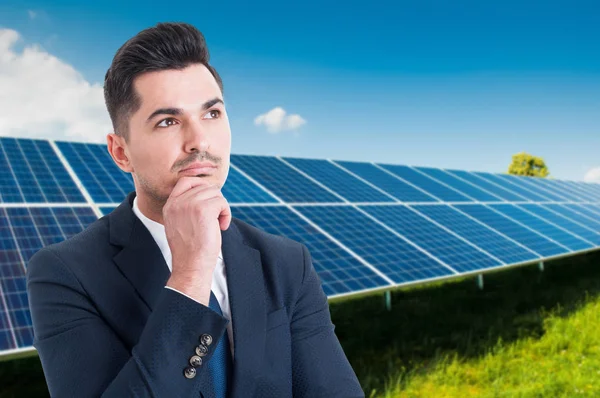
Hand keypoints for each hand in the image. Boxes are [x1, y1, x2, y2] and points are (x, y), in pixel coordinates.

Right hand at [163, 176, 231, 303]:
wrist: (191, 266)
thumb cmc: (190, 250)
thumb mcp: (181, 224)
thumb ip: (187, 207)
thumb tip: (207, 192)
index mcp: (170, 205)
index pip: (186, 181)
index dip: (202, 187)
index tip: (209, 202)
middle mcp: (177, 202)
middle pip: (205, 186)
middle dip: (215, 200)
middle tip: (215, 218)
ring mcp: (189, 204)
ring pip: (215, 193)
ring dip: (221, 208)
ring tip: (218, 223)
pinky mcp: (203, 210)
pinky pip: (222, 202)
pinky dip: (226, 214)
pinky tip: (222, 227)